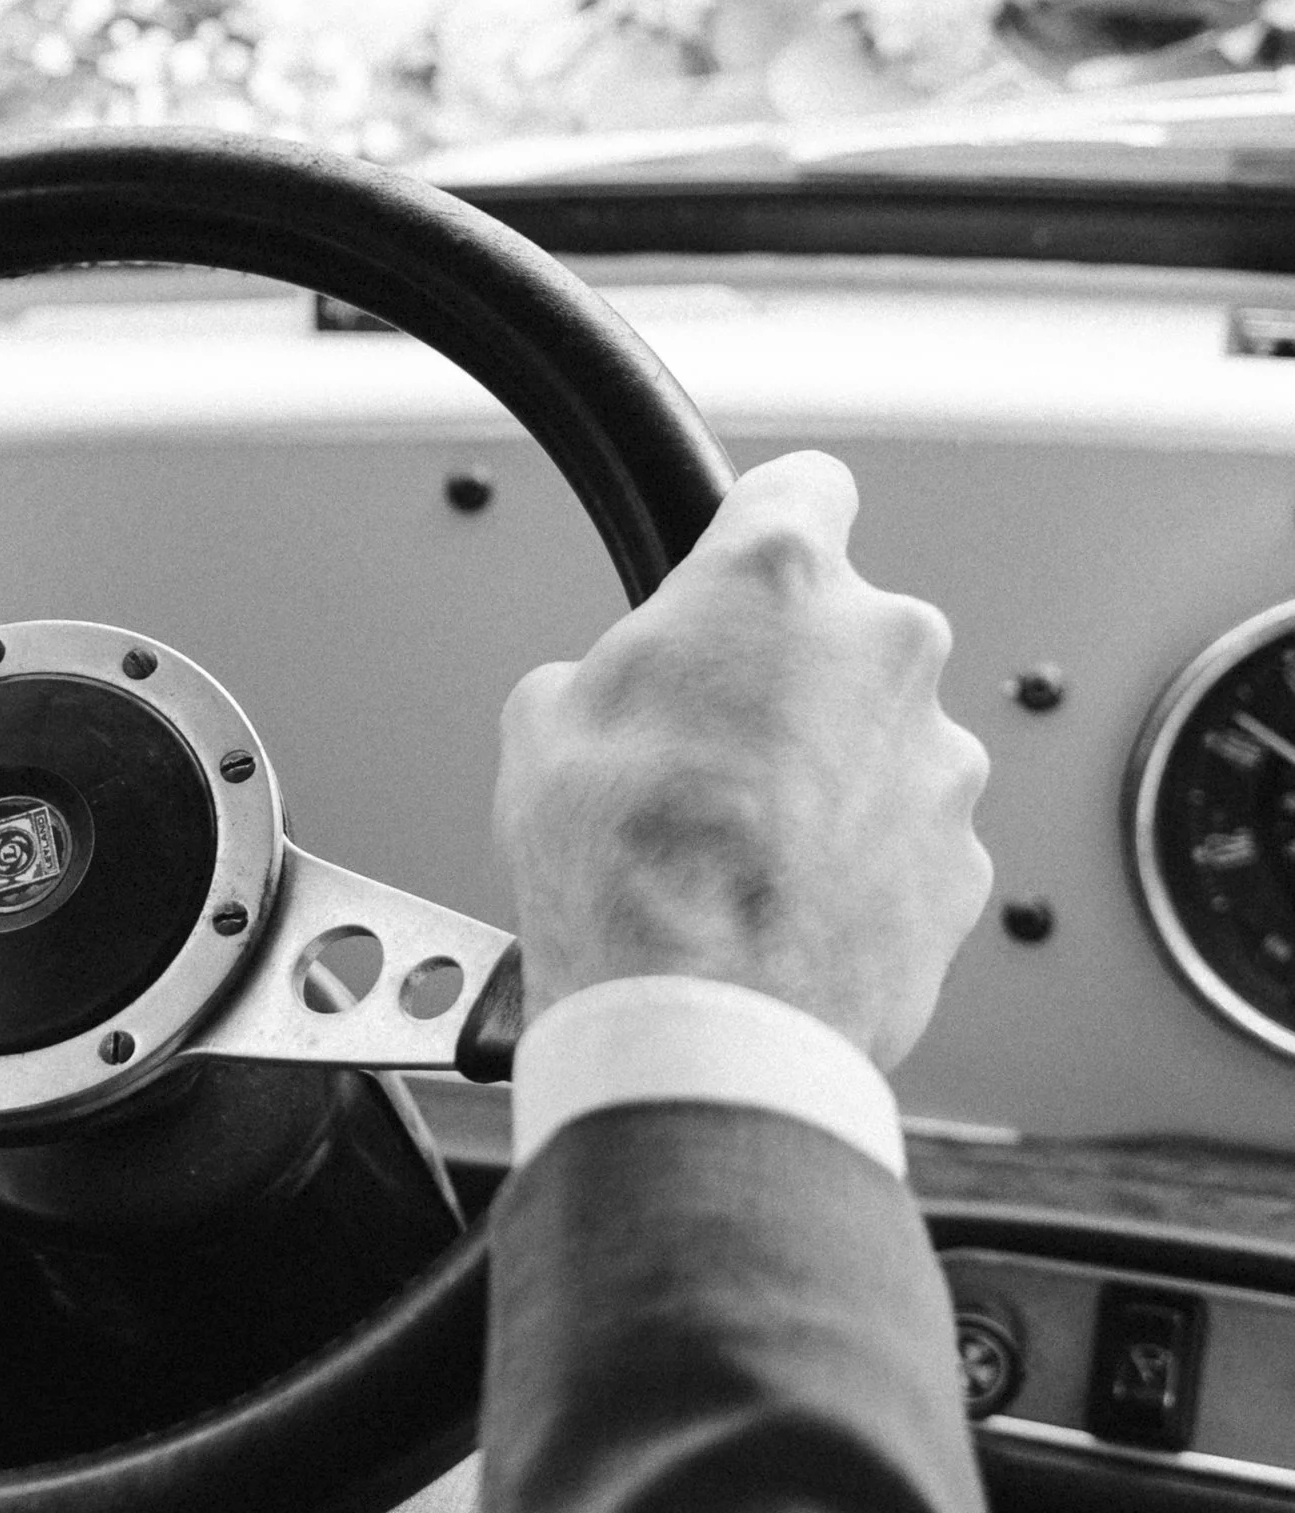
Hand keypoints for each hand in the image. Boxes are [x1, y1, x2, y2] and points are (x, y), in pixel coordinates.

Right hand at [494, 450, 990, 1068]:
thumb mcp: (545, 725)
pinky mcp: (966, 860)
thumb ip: (613, 668)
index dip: (760, 525)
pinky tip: (789, 903)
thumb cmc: (625, 875)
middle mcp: (883, 646)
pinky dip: (864, 859)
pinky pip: (910, 833)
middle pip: (846, 623)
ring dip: (831, 771)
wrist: (704, 1027)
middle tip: (709, 743)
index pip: (803, 485)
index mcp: (778, 579)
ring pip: (882, 734)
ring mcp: (940, 757)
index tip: (747, 560)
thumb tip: (622, 694)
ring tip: (744, 848)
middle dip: (789, 671)